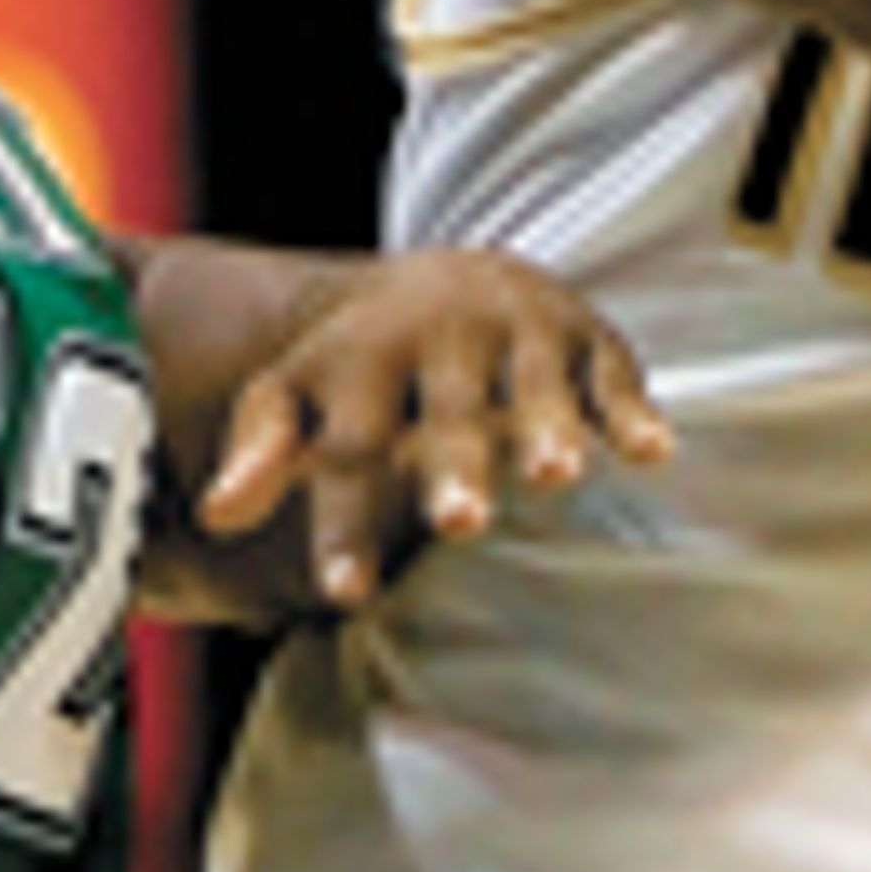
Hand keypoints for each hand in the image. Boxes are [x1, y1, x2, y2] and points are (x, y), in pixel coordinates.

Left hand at [193, 246, 668, 612]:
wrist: (448, 278)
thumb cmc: (363, 367)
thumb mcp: (298, 395)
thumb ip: (260, 450)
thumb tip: (216, 517)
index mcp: (363, 359)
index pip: (348, 446)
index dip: (345, 519)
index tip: (346, 593)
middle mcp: (442, 338)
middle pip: (447, 411)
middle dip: (455, 464)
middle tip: (460, 522)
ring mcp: (519, 332)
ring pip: (534, 383)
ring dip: (546, 426)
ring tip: (555, 476)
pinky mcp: (584, 335)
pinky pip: (610, 372)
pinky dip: (631, 410)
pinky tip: (654, 452)